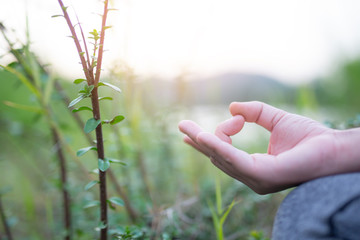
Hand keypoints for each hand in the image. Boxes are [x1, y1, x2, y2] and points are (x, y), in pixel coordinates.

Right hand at [179, 101, 357, 193]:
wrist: (334, 147)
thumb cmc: (310, 137)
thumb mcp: (276, 119)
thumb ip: (255, 112)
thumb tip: (232, 108)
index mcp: (254, 166)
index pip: (224, 154)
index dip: (207, 142)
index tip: (197, 129)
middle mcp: (252, 176)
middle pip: (217, 156)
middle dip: (199, 140)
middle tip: (181, 125)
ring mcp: (256, 178)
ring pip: (221, 157)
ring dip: (203, 141)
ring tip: (187, 128)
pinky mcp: (262, 175)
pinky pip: (233, 159)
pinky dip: (218, 146)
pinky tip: (204, 136)